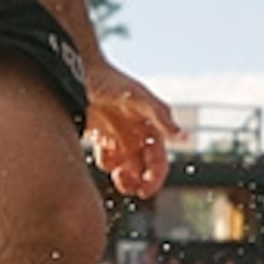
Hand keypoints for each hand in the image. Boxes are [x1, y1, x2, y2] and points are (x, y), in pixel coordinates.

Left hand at [84, 63, 181, 199]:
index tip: (144, 191)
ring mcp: (119, 139)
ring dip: (122, 176)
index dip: (155, 179)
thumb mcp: (137, 98)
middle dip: (138, 182)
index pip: (158, 163)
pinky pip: (107, 161)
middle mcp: (138, 137)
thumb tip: (184, 137)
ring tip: (115, 171)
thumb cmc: (111, 81)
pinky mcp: (101, 139)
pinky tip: (101, 148)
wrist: (79, 71)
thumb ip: (160, 116)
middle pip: (143, 171)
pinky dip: (105, 162)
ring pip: (125, 170)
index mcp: (151, 130)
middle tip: (127, 185)